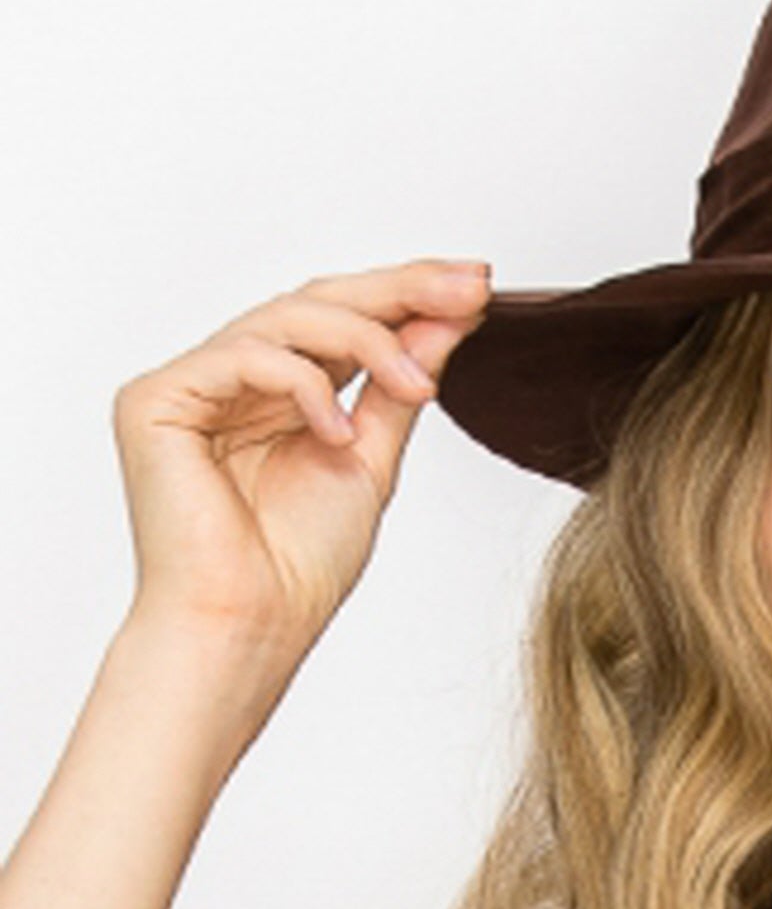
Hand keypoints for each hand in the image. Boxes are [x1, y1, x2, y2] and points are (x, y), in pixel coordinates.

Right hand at [111, 258, 491, 660]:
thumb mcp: (373, 456)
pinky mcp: (155, 400)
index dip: (409, 294)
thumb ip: (399, 385)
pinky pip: (242, 357)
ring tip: (419, 384)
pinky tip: (336, 433)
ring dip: (367, 340)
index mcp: (281, 389)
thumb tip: (447, 319)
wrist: (253, 623)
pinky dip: (302, 387)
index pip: (345, 317)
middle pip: (318, 301)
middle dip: (401, 290)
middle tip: (467, 287)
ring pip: (287, 318)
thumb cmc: (301, 561)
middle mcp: (233, 377)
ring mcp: (191, 384)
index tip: (478, 285)